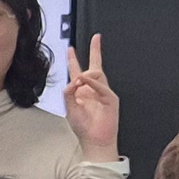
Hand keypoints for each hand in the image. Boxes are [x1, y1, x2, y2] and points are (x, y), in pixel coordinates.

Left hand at [61, 34, 118, 160]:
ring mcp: (103, 93)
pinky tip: (85, 81)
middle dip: (95, 50)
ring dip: (85, 74)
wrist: (94, 141)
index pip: (77, 71)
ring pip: (96, 74)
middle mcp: (93, 89)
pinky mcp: (111, 99)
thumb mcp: (69, 109)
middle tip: (96, 38)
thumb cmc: (83, 128)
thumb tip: (74, 79)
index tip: (70, 48)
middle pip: (94, 65)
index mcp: (81, 91)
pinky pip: (101, 86)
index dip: (73, 59)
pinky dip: (92, 83)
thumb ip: (68, 93)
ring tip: (79, 79)